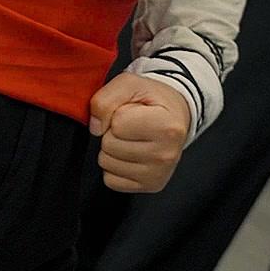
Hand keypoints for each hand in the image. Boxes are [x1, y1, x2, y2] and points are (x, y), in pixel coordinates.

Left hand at [89, 73, 190, 192]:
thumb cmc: (152, 100)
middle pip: (110, 146)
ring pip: (107, 164)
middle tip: (131, 126)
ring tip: (131, 138)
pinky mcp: (150, 186)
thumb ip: (106, 98)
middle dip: (112, 132)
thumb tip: (95, 128)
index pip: (118, 124)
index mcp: (166, 126)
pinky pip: (111, 181)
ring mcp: (158, 174)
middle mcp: (165, 154)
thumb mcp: (129, 84)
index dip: (117, 114)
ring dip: (112, 149)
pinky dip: (114, 167)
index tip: (131, 111)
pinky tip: (130, 154)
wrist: (174, 116)